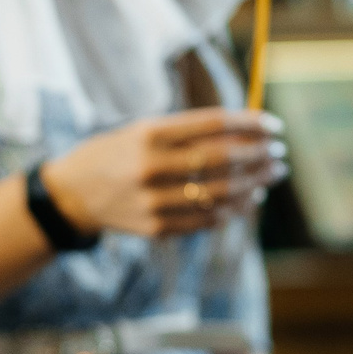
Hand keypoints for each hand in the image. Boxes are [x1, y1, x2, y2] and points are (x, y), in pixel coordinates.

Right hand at [39, 109, 283, 239]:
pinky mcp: (154, 228)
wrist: (72, 193)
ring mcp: (152, 201)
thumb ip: (191, 130)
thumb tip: (249, 130)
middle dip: (259, 155)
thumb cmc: (118, 152)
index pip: (214, 125)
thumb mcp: (145, 128)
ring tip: (271, 174)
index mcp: (150, 133)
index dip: (251, 125)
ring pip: (220, 193)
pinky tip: (249, 198)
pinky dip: (234, 209)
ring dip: (255, 184)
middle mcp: (151, 166)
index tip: (275, 126)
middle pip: (222, 160)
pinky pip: (206, 220)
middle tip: (280, 153)